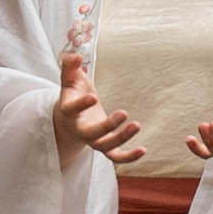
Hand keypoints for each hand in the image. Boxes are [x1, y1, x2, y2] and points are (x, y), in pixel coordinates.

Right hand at [49, 42, 142, 168]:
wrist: (69, 121)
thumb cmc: (72, 96)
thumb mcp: (69, 80)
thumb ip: (69, 67)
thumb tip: (74, 56)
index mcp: (68, 112)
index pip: (71, 110)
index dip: (81, 105)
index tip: (93, 98)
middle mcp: (80, 129)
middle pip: (91, 134)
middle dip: (107, 127)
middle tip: (124, 114)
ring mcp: (93, 140)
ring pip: (105, 147)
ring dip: (121, 138)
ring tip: (137, 125)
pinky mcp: (104, 146)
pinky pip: (115, 156)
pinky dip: (129, 157)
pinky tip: (144, 150)